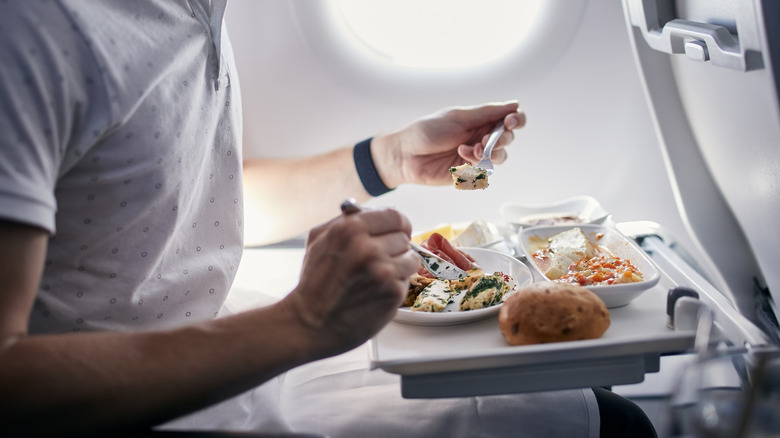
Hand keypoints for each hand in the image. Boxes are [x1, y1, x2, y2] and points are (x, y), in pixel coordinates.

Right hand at [281, 205, 418, 359]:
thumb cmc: (314, 282)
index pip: (395, 216)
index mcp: (350, 228)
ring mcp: (382, 270)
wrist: (310, 323)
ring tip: (378, 277)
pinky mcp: (393, 292)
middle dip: (394, 248)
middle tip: (379, 261)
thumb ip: (346, 220)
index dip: (397, 225)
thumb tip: (374, 210)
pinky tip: (377, 292)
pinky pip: (408, 280)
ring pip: (411, 258)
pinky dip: (396, 285)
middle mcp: (368, 247)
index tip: (395, 232)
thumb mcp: (319, 239)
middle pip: (404, 237)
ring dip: (399, 267)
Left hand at [372, 101, 525, 187]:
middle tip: (485, 139)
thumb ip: (487, 113)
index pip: (509, 119)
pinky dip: (477, 164)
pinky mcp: (468, 173)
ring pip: (500, 157)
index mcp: (480, 120)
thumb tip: (514, 104)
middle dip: (502, 139)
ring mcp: (475, 156)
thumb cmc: (426, 131)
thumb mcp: (458, 117)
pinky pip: (485, 171)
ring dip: (490, 152)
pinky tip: (461, 157)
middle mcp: (480, 137)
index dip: (516, 120)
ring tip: (471, 149)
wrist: (405, 155)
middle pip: (508, 139)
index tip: (511, 122)